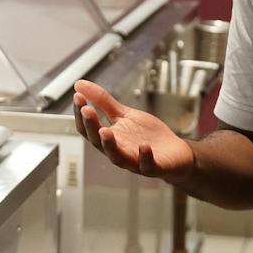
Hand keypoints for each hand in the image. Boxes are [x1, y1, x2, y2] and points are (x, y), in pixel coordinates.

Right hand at [72, 80, 195, 184]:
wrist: (175, 151)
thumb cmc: (147, 135)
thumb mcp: (124, 114)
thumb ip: (103, 102)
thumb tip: (79, 85)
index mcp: (110, 138)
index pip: (89, 129)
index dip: (81, 114)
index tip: (77, 97)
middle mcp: (118, 151)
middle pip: (98, 143)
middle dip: (91, 126)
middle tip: (86, 110)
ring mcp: (135, 161)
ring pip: (118, 157)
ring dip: (110, 145)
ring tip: (105, 130)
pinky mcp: (154, 167)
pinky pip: (147, 165)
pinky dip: (144, 156)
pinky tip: (144, 146)